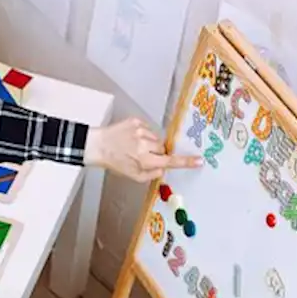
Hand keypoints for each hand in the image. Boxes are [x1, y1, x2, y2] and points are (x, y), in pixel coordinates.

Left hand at [84, 118, 202, 182]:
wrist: (97, 146)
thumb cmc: (115, 162)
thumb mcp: (133, 176)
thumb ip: (152, 175)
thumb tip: (163, 169)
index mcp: (144, 160)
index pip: (170, 161)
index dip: (186, 161)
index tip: (199, 160)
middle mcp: (144, 145)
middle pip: (163, 148)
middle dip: (157, 153)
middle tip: (144, 156)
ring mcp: (140, 131)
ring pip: (157, 138)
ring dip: (150, 144)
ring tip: (134, 147)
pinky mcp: (136, 121)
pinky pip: (148, 129)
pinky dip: (143, 135)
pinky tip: (131, 139)